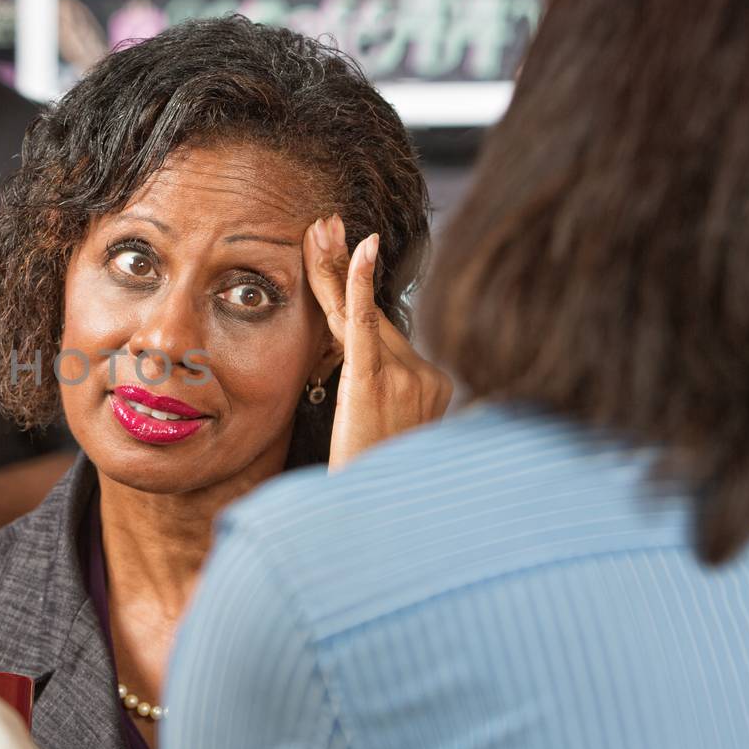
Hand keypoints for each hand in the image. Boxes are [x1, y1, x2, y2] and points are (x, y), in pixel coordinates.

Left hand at [304, 214, 452, 469]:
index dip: (357, 289)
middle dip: (343, 268)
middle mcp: (426, 375)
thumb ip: (374, 400)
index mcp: (431, 386)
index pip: (381, 329)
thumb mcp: (379, 439)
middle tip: (323, 225)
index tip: (350, 247)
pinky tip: (357, 248)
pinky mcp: (379, 379)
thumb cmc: (372, 489)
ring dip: (333, 273)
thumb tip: (358, 383)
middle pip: (372, 313)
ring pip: (359, 316)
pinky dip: (357, 284)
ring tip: (317, 231)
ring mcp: (409, 375)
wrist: (380, 524)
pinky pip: (365, 323)